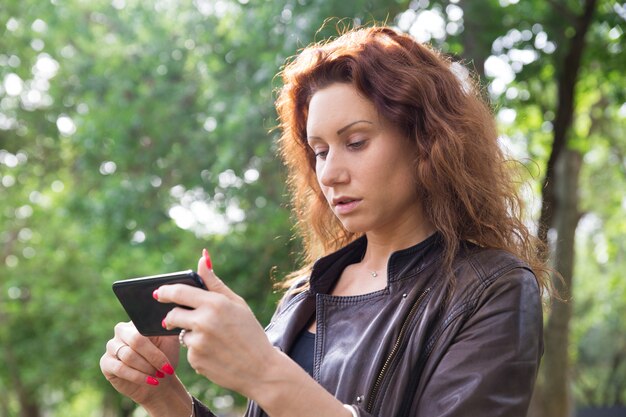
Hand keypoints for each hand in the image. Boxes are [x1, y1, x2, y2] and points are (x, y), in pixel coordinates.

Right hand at [99, 321, 181, 405]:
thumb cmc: (166, 358)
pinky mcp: (105, 362)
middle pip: (135, 340)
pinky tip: (150, 382)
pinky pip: (120, 368)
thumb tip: (165, 322)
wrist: (159, 381)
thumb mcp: (171, 341)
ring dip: (147, 368)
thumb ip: (168, 329)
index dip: (158, 344)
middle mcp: (121, 331)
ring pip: (129, 356)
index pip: (145, 327)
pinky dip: (138, 377)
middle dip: (153, 357)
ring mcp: (111, 346)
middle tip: (165, 370)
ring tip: (158, 376)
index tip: (169, 360)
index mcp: (137, 322)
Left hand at [157, 250, 277, 396]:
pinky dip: (198, 351)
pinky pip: (189, 351)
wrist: (261, 369)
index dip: (165, 291)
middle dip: (174, 316)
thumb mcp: (236, 303)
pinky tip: (215, 353)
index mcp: (215, 303)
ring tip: (213, 340)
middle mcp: (204, 322)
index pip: (179, 292)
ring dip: (191, 335)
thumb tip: (202, 259)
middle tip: (182, 319)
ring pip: (182, 334)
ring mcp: (198, 343)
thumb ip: (214, 282)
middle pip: (172, 315)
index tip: (158, 293)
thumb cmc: (250, 332)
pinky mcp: (195, 361)